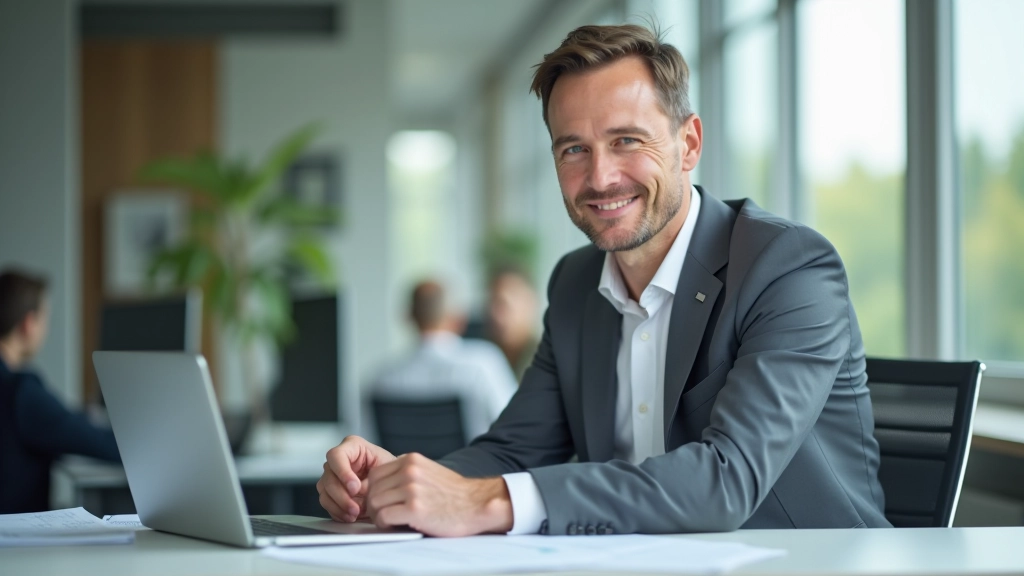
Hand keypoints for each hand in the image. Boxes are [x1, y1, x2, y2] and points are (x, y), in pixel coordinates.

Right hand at [317, 436, 395, 521]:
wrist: (391, 481)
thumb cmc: (390, 469)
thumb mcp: (386, 468)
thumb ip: (371, 478)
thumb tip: (357, 491)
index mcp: (352, 446)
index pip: (336, 456)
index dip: (343, 473)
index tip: (355, 488)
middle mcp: (337, 460)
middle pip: (329, 477)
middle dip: (342, 496)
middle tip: (356, 507)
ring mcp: (331, 476)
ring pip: (325, 492)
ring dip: (339, 506)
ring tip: (355, 514)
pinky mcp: (330, 492)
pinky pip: (327, 504)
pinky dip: (337, 512)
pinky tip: (349, 516)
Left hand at [364, 452, 512, 536]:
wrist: (476, 504)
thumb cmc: (454, 494)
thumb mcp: (428, 471)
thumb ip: (406, 472)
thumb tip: (382, 484)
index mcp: (411, 460)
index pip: (375, 474)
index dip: (374, 490)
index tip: (381, 501)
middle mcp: (410, 470)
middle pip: (372, 489)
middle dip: (374, 505)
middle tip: (383, 515)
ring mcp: (412, 488)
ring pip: (375, 502)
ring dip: (378, 515)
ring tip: (390, 521)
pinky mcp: (414, 508)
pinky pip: (384, 516)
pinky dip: (385, 524)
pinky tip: (395, 525)